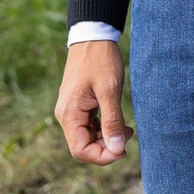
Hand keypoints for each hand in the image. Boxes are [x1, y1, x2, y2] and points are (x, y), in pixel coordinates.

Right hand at [54, 41, 134, 164]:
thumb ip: (112, 121)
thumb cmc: (101, 60)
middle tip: (128, 135)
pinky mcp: (79, 105)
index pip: (80, 151)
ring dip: (107, 138)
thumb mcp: (110, 90)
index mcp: (69, 114)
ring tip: (126, 128)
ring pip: (87, 137)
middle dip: (106, 147)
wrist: (93, 36)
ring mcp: (72, 110)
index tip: (123, 150)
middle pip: (83, 146)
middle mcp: (66, 115)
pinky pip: (89, 126)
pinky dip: (104, 128)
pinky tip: (119, 122)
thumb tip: (116, 149)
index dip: (102, 157)